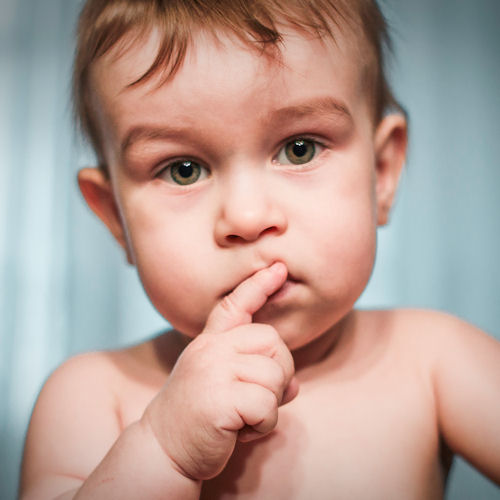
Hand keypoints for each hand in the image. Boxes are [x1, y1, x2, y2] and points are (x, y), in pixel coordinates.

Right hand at [141, 262, 297, 479]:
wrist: (163, 451)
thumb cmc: (200, 418)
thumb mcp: (225, 388)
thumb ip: (258, 377)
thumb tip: (295, 384)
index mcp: (210, 343)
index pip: (235, 305)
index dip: (258, 285)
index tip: (279, 268)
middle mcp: (210, 349)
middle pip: (274, 341)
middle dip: (280, 373)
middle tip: (258, 399)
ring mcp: (212, 370)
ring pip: (274, 375)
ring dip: (270, 405)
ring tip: (245, 418)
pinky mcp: (218, 398)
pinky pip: (266, 404)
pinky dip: (264, 424)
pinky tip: (241, 431)